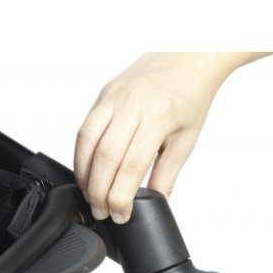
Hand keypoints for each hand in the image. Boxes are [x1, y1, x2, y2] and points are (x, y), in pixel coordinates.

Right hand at [74, 53, 267, 223]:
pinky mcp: (103, 94)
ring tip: (90, 195)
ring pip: (87, 141)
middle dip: (99, 191)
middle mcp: (131, 104)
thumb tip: (153, 202)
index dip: (121, 197)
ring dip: (84, 174)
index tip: (120, 215)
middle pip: (105, 157)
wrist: (187, 56)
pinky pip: (85, 128)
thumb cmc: (190, 96)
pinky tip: (87, 171)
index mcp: (158, 117)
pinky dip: (82, 154)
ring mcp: (114, 96)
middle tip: (101, 212)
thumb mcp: (186, 140)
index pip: (131, 166)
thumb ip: (167, 174)